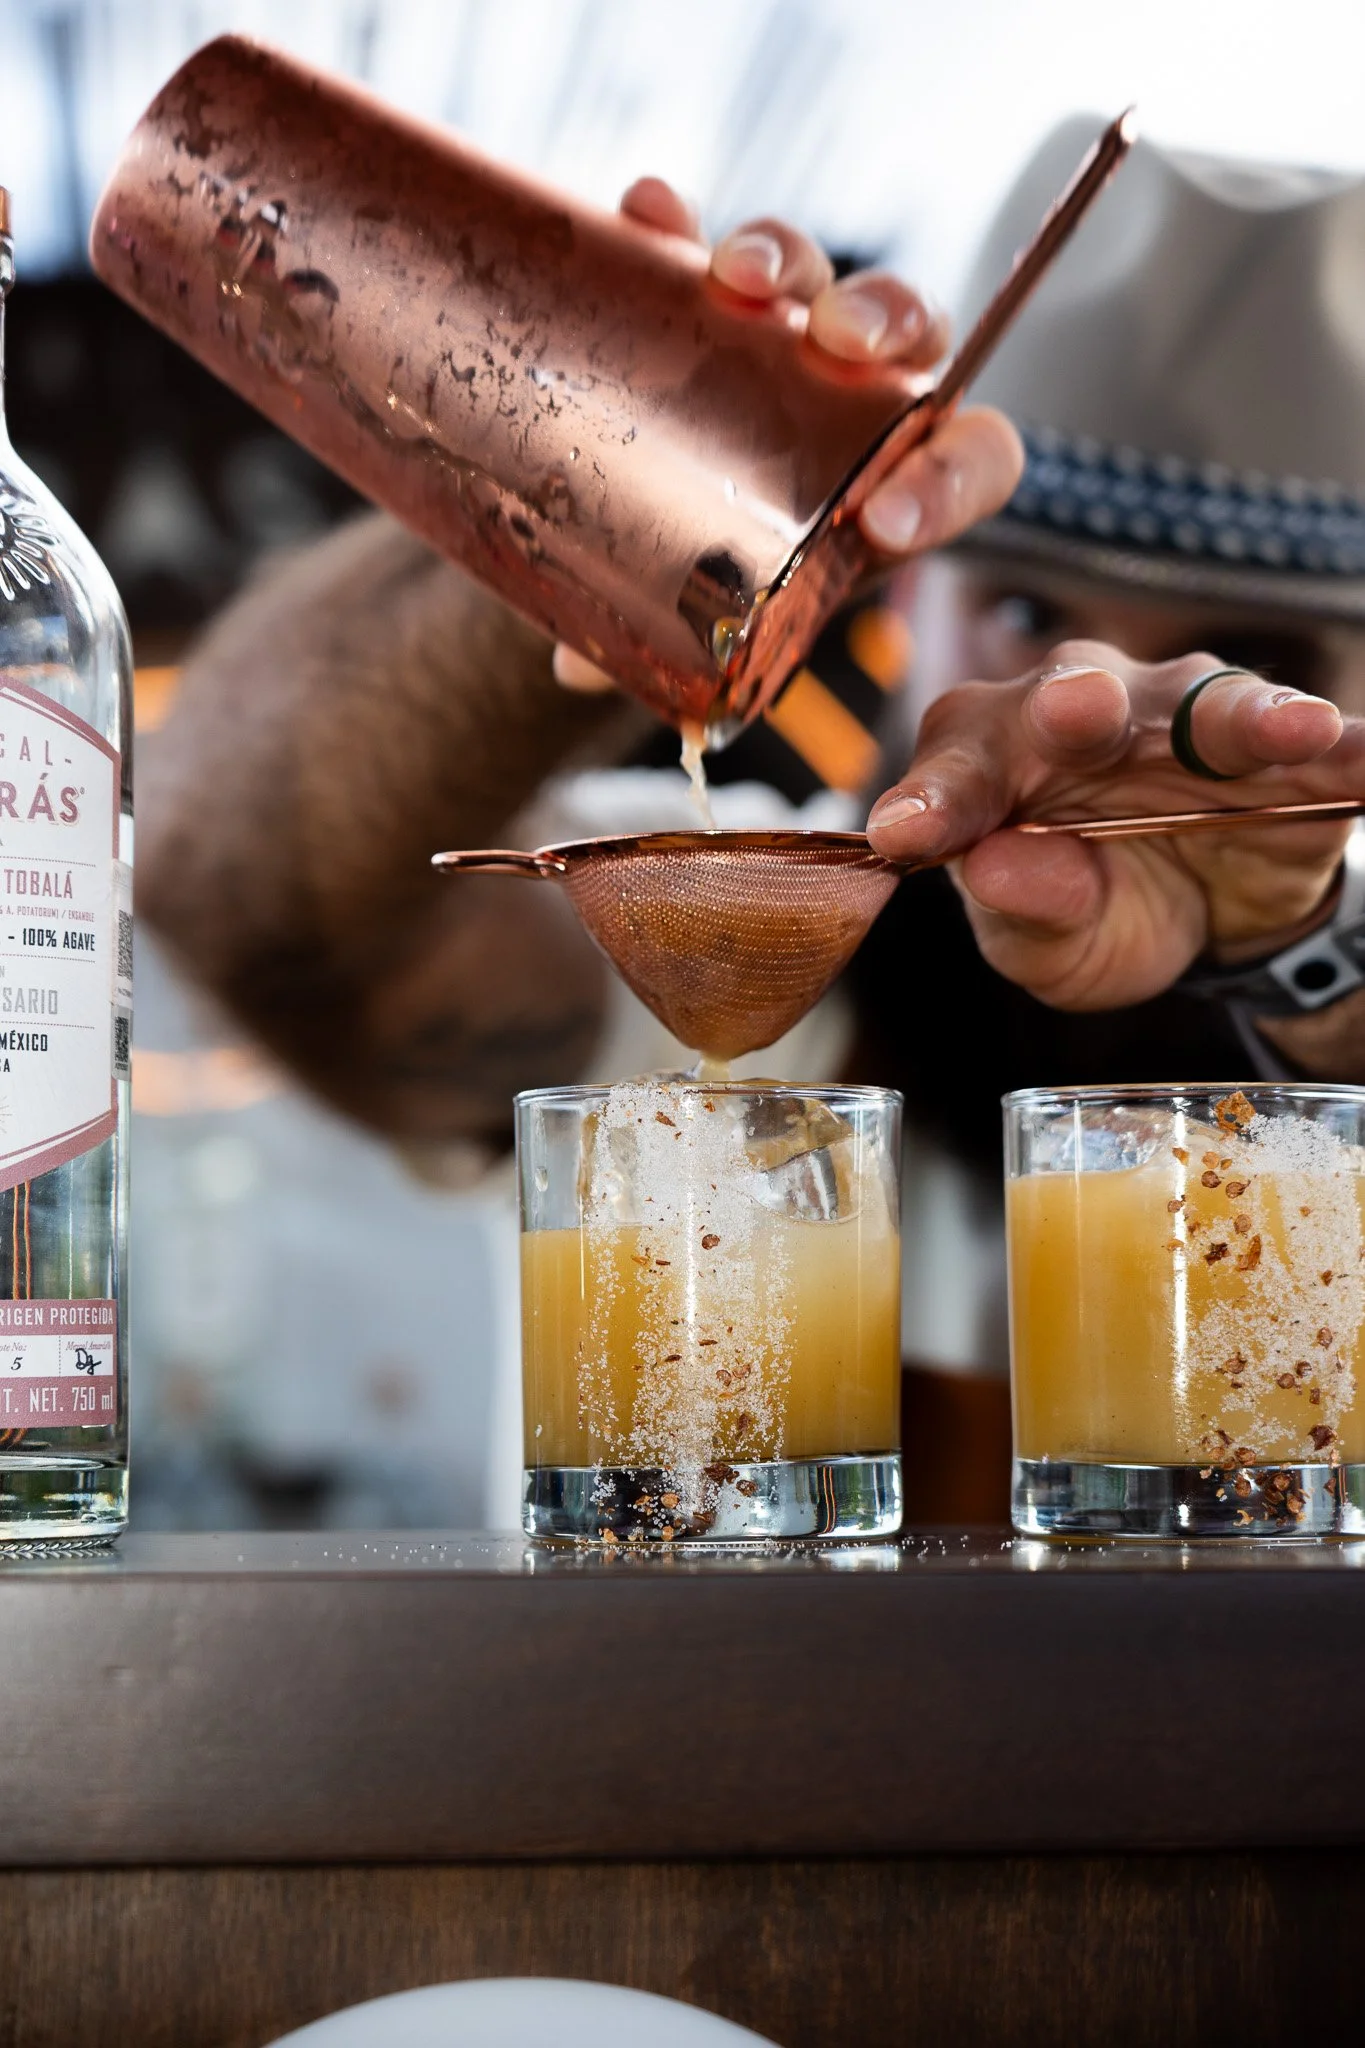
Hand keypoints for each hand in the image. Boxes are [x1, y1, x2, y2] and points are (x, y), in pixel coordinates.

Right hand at [554, 177, 1022, 693]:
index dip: (948, 482)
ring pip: (819, 275)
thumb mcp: (727, 619)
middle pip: (908, 328)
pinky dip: (678, 225)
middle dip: (880, 320)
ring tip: (735, 276)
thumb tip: (576, 674)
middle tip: (833, 341)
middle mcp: (863, 395)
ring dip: (787, 259)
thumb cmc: (733, 573)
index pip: (973, 461)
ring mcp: (791, 335)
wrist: (676, 507)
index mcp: (900, 483)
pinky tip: (646, 215)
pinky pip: (704, 242)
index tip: (883, 522)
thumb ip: (675, 648)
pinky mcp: (716, 294)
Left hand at [865, 646, 1361, 1009]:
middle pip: (1070, 699)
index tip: (908, 833)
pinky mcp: (1281, 749)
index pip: (953, 771)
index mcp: (988, 758)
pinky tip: (1350, 753)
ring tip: (1279, 731)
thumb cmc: (1087, 916)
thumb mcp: (1045, 946)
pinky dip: (1337, 748)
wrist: (1199, 924)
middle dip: (1078, 708)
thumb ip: (1020, 913)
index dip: (934, 801)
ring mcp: (1184, 716)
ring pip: (1204, 704)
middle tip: (1082, 713)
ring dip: (1240, 714)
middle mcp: (1077, 708)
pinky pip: (1315, 744)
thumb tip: (1000, 869)